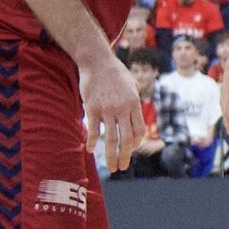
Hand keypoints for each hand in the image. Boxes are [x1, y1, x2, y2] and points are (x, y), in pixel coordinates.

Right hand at [81, 48, 146, 172]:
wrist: (97, 60)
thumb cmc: (115, 73)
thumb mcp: (132, 86)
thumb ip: (135, 103)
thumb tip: (136, 119)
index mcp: (134, 104)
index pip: (139, 131)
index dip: (136, 143)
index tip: (131, 148)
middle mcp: (122, 109)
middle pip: (127, 139)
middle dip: (125, 157)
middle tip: (122, 167)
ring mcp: (106, 109)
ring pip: (110, 139)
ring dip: (111, 157)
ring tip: (112, 168)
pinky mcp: (91, 108)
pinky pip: (93, 130)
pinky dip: (91, 141)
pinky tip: (89, 150)